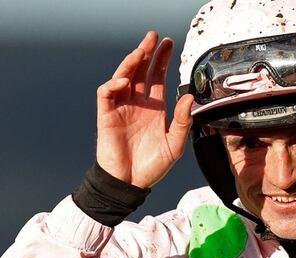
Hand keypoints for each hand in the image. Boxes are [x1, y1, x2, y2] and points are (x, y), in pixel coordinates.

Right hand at [96, 31, 194, 188]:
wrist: (130, 183)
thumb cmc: (151, 166)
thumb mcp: (175, 145)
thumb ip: (182, 122)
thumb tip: (189, 98)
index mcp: (154, 108)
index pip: (157, 77)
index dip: (161, 60)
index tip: (168, 44)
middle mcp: (138, 104)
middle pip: (140, 71)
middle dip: (146, 52)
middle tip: (153, 37)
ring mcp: (121, 108)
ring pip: (123, 77)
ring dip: (130, 63)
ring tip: (139, 51)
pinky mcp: (107, 116)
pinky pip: (106, 93)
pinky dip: (113, 84)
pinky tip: (124, 80)